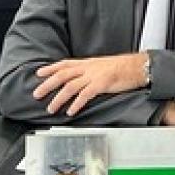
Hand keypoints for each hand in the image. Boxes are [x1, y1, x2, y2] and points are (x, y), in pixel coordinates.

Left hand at [33, 53, 147, 116]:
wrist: (137, 66)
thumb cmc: (121, 67)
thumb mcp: (101, 66)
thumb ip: (89, 71)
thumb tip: (79, 79)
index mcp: (87, 63)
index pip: (64, 64)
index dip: (50, 68)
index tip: (38, 73)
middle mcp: (88, 68)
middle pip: (62, 75)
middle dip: (48, 84)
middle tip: (37, 94)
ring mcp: (94, 76)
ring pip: (70, 86)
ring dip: (59, 98)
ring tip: (51, 108)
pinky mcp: (101, 84)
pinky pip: (85, 95)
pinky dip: (76, 104)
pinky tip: (70, 111)